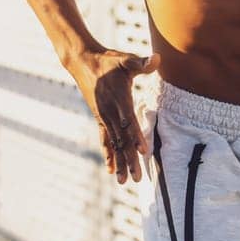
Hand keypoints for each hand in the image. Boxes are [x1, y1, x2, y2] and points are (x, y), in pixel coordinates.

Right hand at [67, 47, 158, 183]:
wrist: (82, 62)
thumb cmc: (107, 60)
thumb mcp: (124, 59)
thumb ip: (140, 63)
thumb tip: (157, 59)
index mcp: (118, 100)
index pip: (129, 121)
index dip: (136, 136)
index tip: (143, 152)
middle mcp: (110, 113)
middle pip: (122, 139)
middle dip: (130, 160)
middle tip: (137, 178)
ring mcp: (104, 118)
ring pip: (114, 144)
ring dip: (120, 163)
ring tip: (125, 182)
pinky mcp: (100, 119)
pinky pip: (106, 140)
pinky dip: (109, 155)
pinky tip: (112, 170)